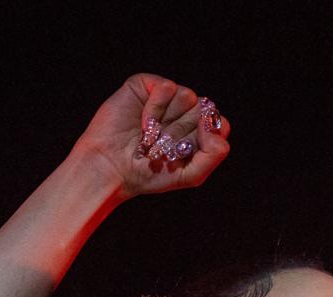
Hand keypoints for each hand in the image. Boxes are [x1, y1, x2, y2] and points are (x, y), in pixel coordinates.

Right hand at [71, 73, 230, 197]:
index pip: (220, 124)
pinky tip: (144, 123)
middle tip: (163, 147)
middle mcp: (184, 112)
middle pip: (205, 110)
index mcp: (197, 131)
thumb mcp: (191, 174)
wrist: (112, 168)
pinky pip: (167, 87)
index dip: (206, 137)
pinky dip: (156, 108)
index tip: (185, 151)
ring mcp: (166, 98)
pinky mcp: (146, 86)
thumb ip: (214, 154)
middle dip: (183, 133)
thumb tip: (213, 124)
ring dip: (170, 121)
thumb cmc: (149, 174)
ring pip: (189, 96)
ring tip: (152, 136)